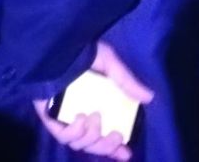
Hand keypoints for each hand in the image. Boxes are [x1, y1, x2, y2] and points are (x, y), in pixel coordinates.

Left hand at [33, 41, 154, 160]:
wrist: (55, 47)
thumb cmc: (81, 52)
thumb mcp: (108, 63)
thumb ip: (126, 81)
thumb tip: (149, 97)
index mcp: (94, 105)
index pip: (104, 134)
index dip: (115, 148)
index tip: (127, 152)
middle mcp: (78, 114)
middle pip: (93, 144)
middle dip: (107, 146)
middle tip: (115, 135)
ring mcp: (63, 116)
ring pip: (80, 143)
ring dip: (91, 138)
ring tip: (94, 117)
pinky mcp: (49, 116)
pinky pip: (62, 136)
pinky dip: (74, 133)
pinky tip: (80, 119)